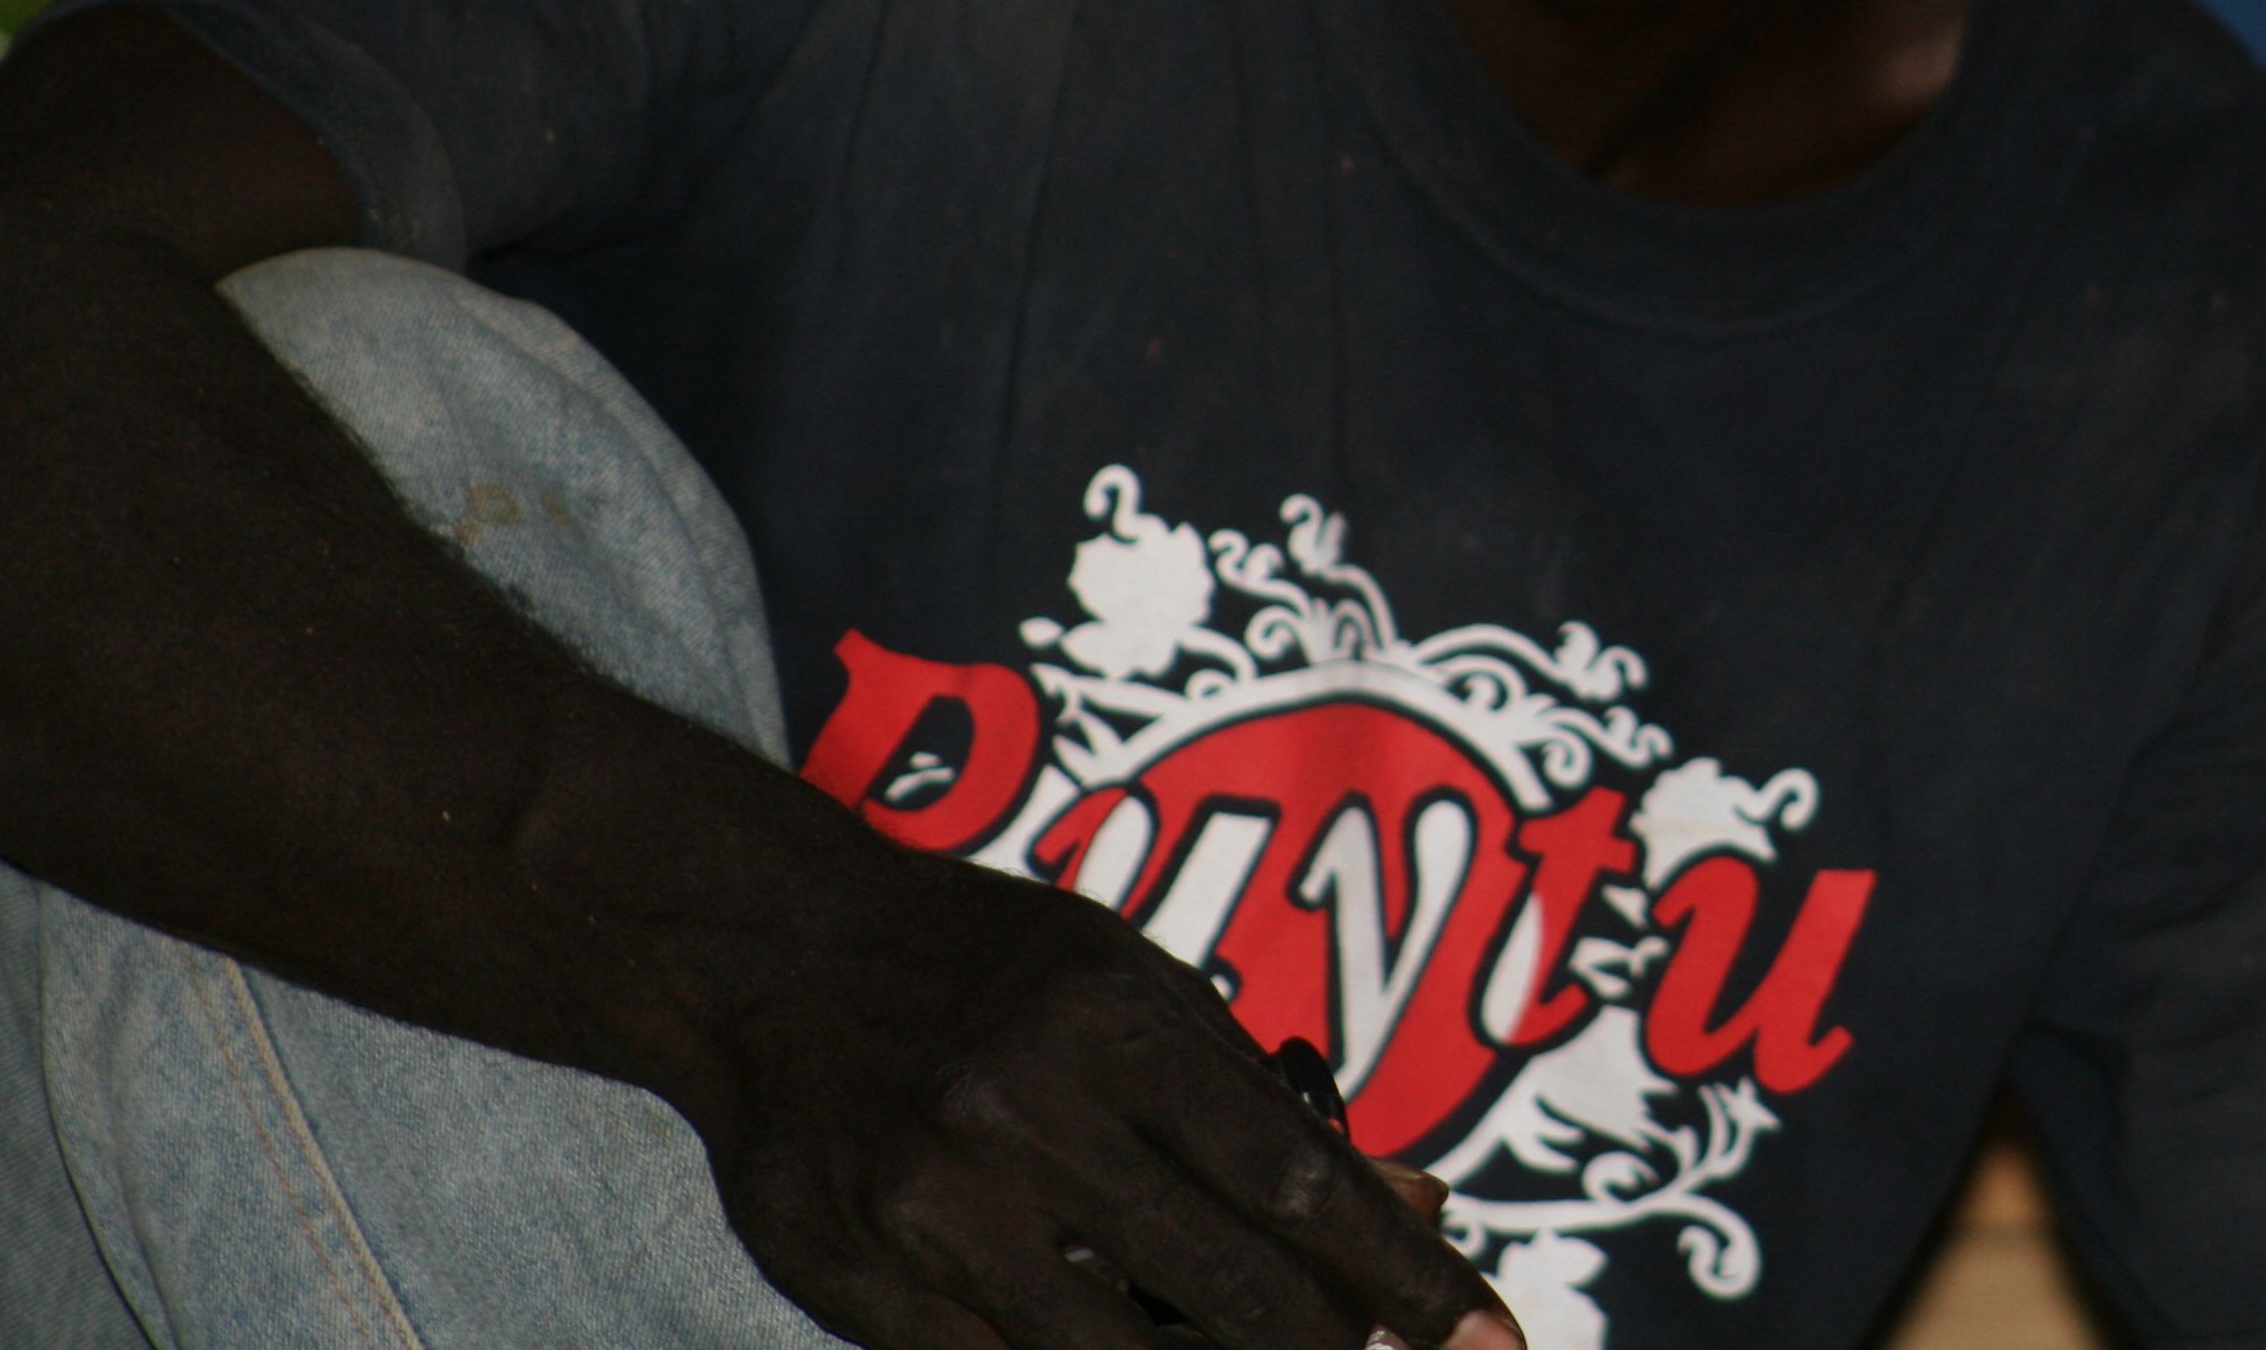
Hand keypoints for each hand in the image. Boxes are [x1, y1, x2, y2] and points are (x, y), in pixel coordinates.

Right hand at [677, 845, 1518, 1349]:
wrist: (769, 955)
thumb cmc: (994, 966)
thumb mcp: (1138, 986)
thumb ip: (1263, 1099)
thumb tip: (1412, 1205)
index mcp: (1116, 1022)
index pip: (1300, 1178)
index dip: (1408, 1275)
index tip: (1496, 1336)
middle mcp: (1028, 1115)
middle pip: (1232, 1285)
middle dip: (1340, 1349)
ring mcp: (938, 1212)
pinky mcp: (865, 1287)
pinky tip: (1144, 1346)